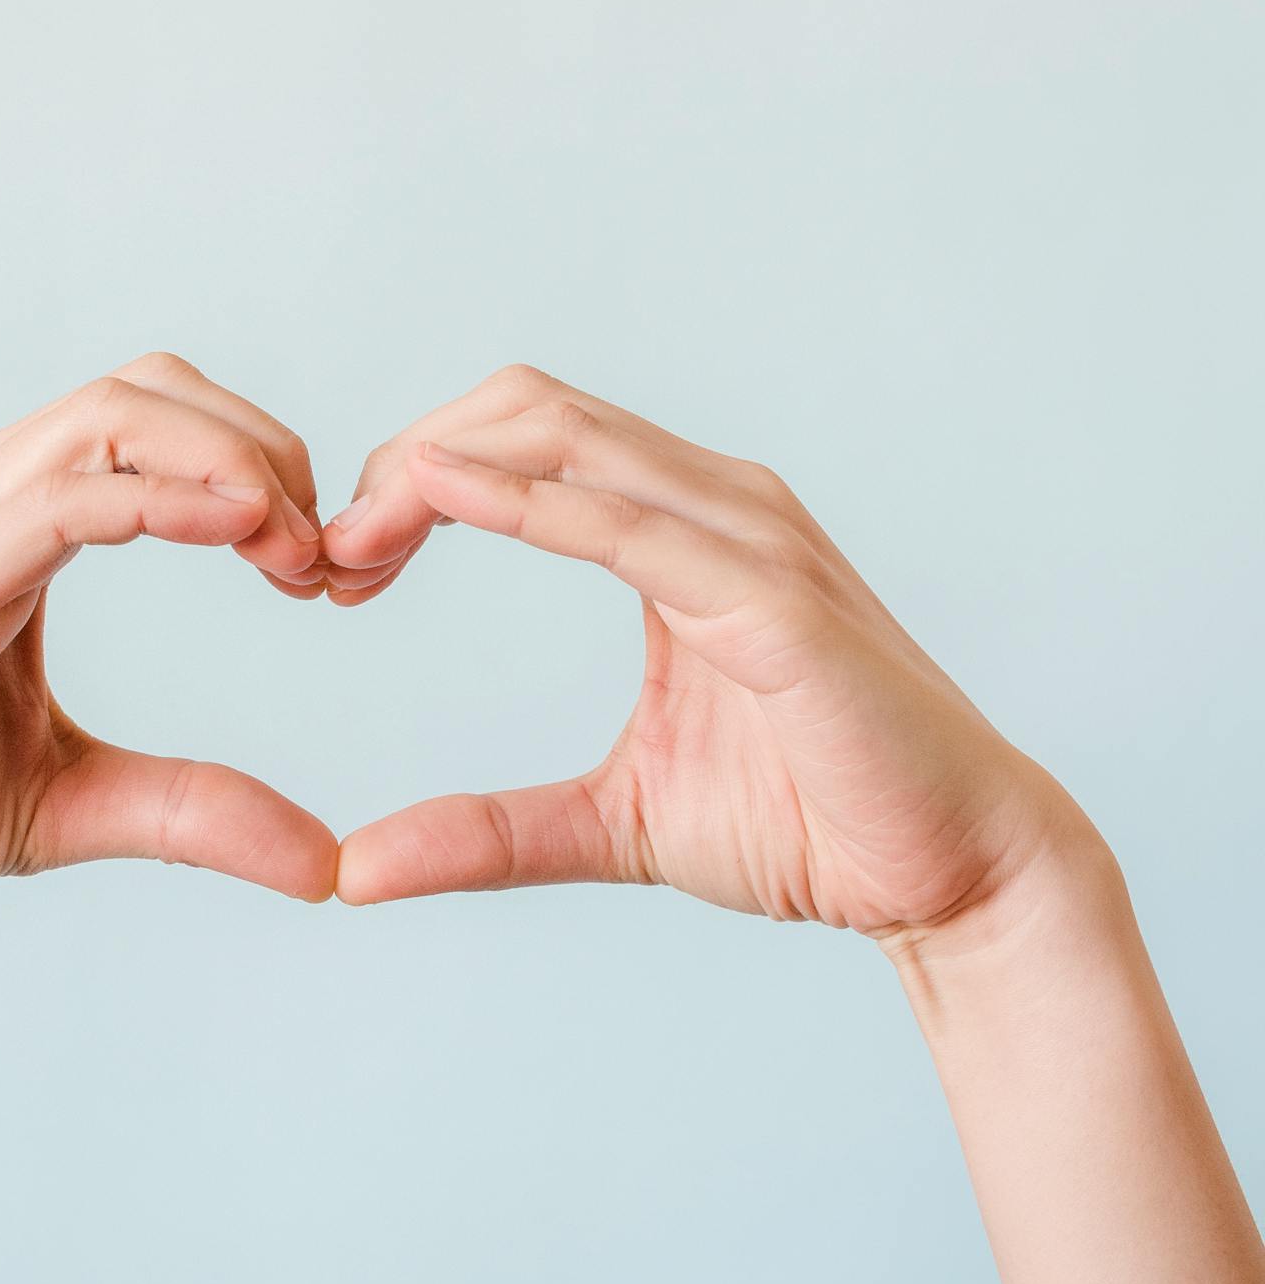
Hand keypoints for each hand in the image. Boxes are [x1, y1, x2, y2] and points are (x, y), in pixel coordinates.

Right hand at [0, 355, 337, 918]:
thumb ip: (191, 811)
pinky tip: (236, 533)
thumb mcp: (68, 806)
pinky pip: (62, 497)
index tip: (319, 571)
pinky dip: (162, 496)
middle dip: (261, 449)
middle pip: (150, 388)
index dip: (256, 470)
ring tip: (295, 549)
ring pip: (114, 414)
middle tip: (323, 558)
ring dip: (230, 463)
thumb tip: (325, 863)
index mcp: (1, 516)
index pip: (151, 420)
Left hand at [323, 365, 1091, 941]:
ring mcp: (750, 538)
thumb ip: (489, 832)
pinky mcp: (774, 600)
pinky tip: (441, 499)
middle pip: (526, 407)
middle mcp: (713, 504)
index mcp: (676, 528)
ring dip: (440, 469)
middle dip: (407, 459)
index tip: (339, 570)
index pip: (520, 440)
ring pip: (567, 436)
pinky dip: (527, 502)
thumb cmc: (812, 825)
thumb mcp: (611, 821)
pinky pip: (629, 524)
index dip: (413, 479)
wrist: (953, 876)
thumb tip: (351, 871)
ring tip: (353, 543)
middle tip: (329, 559)